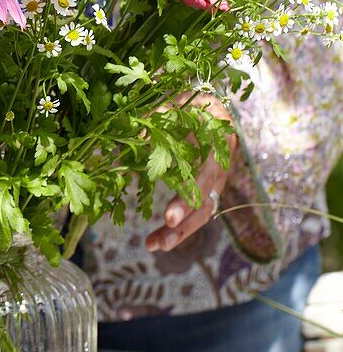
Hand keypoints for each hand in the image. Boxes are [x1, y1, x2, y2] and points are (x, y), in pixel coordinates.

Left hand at [145, 93, 236, 253]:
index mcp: (216, 146)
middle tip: (161, 233)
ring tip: (153, 245)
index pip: (204, 177)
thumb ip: (156, 119)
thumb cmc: (194, 108)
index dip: (186, 198)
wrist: (220, 114)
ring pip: (201, 214)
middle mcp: (219, 170)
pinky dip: (178, 230)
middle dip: (184, 222)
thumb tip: (132, 137)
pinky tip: (157, 241)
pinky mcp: (207, 193)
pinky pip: (196, 215)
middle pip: (205, 202)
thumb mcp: (177, 105)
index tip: (168, 217)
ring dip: (179, 233)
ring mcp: (215, 184)